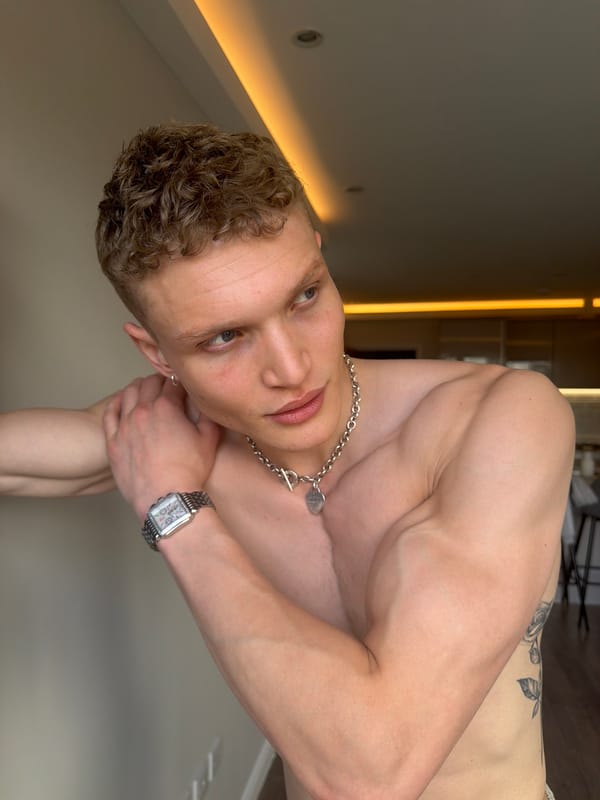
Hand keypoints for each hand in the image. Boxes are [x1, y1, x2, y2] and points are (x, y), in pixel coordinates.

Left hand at [103, 374, 220, 519]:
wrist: (166, 499)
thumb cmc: (188, 472)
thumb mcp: (209, 440)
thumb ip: (208, 415)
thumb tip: (207, 402)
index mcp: (166, 407)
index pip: (172, 383)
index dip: (180, 382)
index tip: (183, 386)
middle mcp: (142, 411)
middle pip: (148, 384)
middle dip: (159, 381)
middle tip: (166, 386)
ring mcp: (125, 426)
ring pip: (128, 394)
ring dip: (138, 387)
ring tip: (145, 390)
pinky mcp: (113, 442)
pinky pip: (110, 414)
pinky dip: (117, 402)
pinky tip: (122, 401)